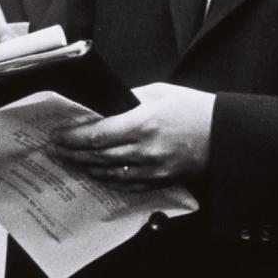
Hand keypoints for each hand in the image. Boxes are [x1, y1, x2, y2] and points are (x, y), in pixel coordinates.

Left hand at [52, 82, 212, 186]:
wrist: (224, 134)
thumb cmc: (194, 109)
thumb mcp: (160, 92)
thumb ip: (129, 99)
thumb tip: (104, 107)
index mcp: (143, 123)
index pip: (97, 134)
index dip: (72, 138)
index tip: (56, 136)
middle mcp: (145, 149)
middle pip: (97, 156)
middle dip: (71, 154)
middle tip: (53, 150)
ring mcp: (153, 169)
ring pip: (108, 173)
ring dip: (84, 168)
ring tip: (68, 162)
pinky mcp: (160, 181)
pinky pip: (126, 185)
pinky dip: (107, 179)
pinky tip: (94, 173)